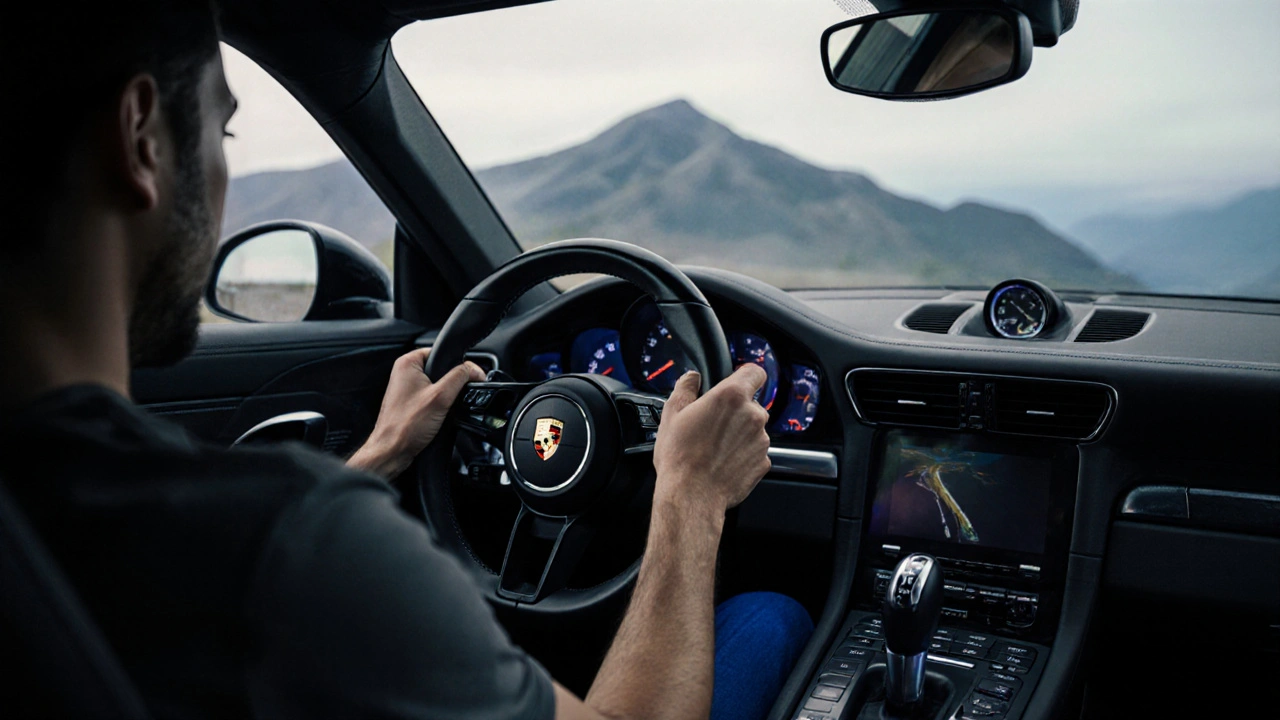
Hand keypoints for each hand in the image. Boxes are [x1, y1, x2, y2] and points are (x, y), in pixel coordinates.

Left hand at [347, 349, 485, 477]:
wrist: (391, 452)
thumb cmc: (405, 426)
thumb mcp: (441, 397)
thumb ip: (460, 378)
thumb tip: (475, 369)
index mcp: (408, 363)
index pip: (441, 353)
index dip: (458, 364)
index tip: (468, 377)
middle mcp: (404, 373)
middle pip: (441, 369)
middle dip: (452, 384)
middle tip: (451, 398)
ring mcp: (406, 389)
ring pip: (438, 385)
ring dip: (445, 397)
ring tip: (441, 410)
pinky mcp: (410, 403)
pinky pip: (432, 398)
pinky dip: (439, 406)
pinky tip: (437, 417)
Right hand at [652, 364, 770, 518]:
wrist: (691, 495)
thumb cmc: (680, 457)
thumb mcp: (672, 414)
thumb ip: (685, 388)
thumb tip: (691, 378)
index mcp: (731, 397)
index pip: (754, 372)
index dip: (745, 376)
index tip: (736, 383)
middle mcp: (753, 415)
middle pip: (751, 403)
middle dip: (736, 411)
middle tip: (712, 425)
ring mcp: (762, 440)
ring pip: (754, 429)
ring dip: (739, 434)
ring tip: (714, 447)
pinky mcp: (764, 462)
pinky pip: (755, 451)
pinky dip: (743, 454)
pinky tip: (723, 461)